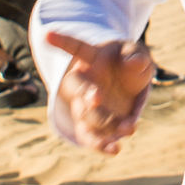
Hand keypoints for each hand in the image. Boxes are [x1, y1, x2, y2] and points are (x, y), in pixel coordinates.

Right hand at [43, 31, 153, 153]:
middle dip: (85, 95)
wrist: (129, 84)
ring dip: (104, 124)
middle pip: (78, 90)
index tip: (48, 34)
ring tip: (128, 127)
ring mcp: (86, 106)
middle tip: (97, 98)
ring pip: (86, 117)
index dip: (62, 41)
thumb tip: (133, 62)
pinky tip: (114, 150)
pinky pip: (90, 137)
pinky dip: (101, 145)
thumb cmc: (129, 62)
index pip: (76, 47)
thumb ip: (135, 55)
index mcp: (91, 58)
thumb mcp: (136, 53)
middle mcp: (83, 83)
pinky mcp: (94, 125)